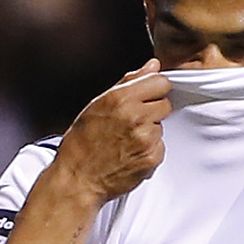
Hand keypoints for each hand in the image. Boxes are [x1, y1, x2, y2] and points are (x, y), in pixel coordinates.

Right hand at [54, 60, 169, 203]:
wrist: (78, 177)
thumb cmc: (83, 142)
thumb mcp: (98, 103)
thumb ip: (129, 82)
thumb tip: (152, 66)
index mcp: (121, 99)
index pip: (160, 81)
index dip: (155, 88)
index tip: (148, 95)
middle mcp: (135, 117)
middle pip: (165, 104)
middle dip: (153, 110)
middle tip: (133, 121)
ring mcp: (146, 138)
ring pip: (161, 126)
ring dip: (150, 131)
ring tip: (127, 139)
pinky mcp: (152, 157)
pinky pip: (160, 146)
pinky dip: (149, 149)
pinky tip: (131, 152)